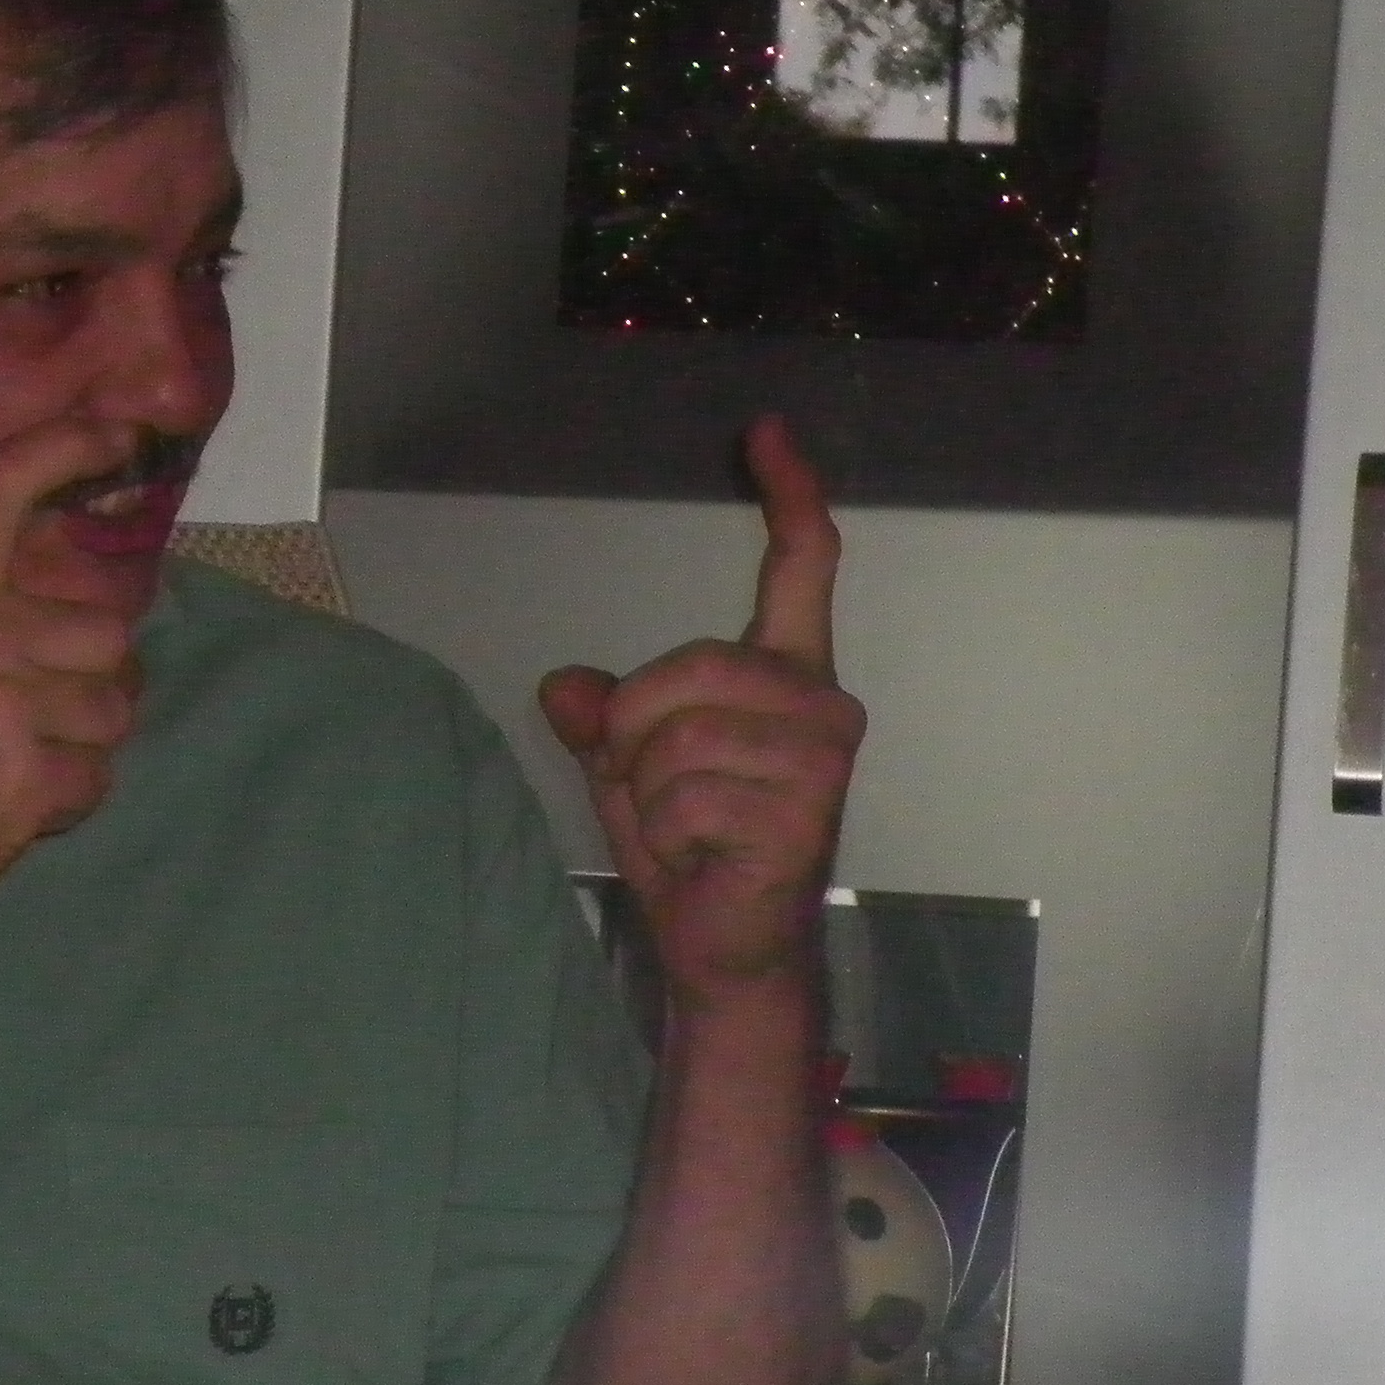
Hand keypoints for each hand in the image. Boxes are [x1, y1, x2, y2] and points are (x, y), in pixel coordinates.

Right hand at [0, 420, 148, 955]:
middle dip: (92, 681)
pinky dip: (66, 803)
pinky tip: (8, 812)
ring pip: (113, 711)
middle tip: (42, 715)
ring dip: (80, 746)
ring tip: (11, 769)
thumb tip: (70, 626)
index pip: (0, 487)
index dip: (67, 447)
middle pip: (108, 633)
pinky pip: (97, 780)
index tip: (120, 433)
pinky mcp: (25, 783)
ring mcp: (2, 710)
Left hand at [536, 415, 864, 1007]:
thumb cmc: (696, 853)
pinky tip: (706, 859)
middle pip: (686, 666)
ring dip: (652, 794)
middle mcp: (819, 704)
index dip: (787, 498)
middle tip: (660, 791)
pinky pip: (684, 797)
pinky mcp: (803, 811)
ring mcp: (820, 757)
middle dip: (637, 732)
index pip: (799, 571)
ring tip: (690, 831)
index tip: (765, 435)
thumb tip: (564, 688)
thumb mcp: (631, 771)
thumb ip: (606, 717)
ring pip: (676, 736)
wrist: (730, 950)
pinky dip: (668, 836)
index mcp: (787, 676)